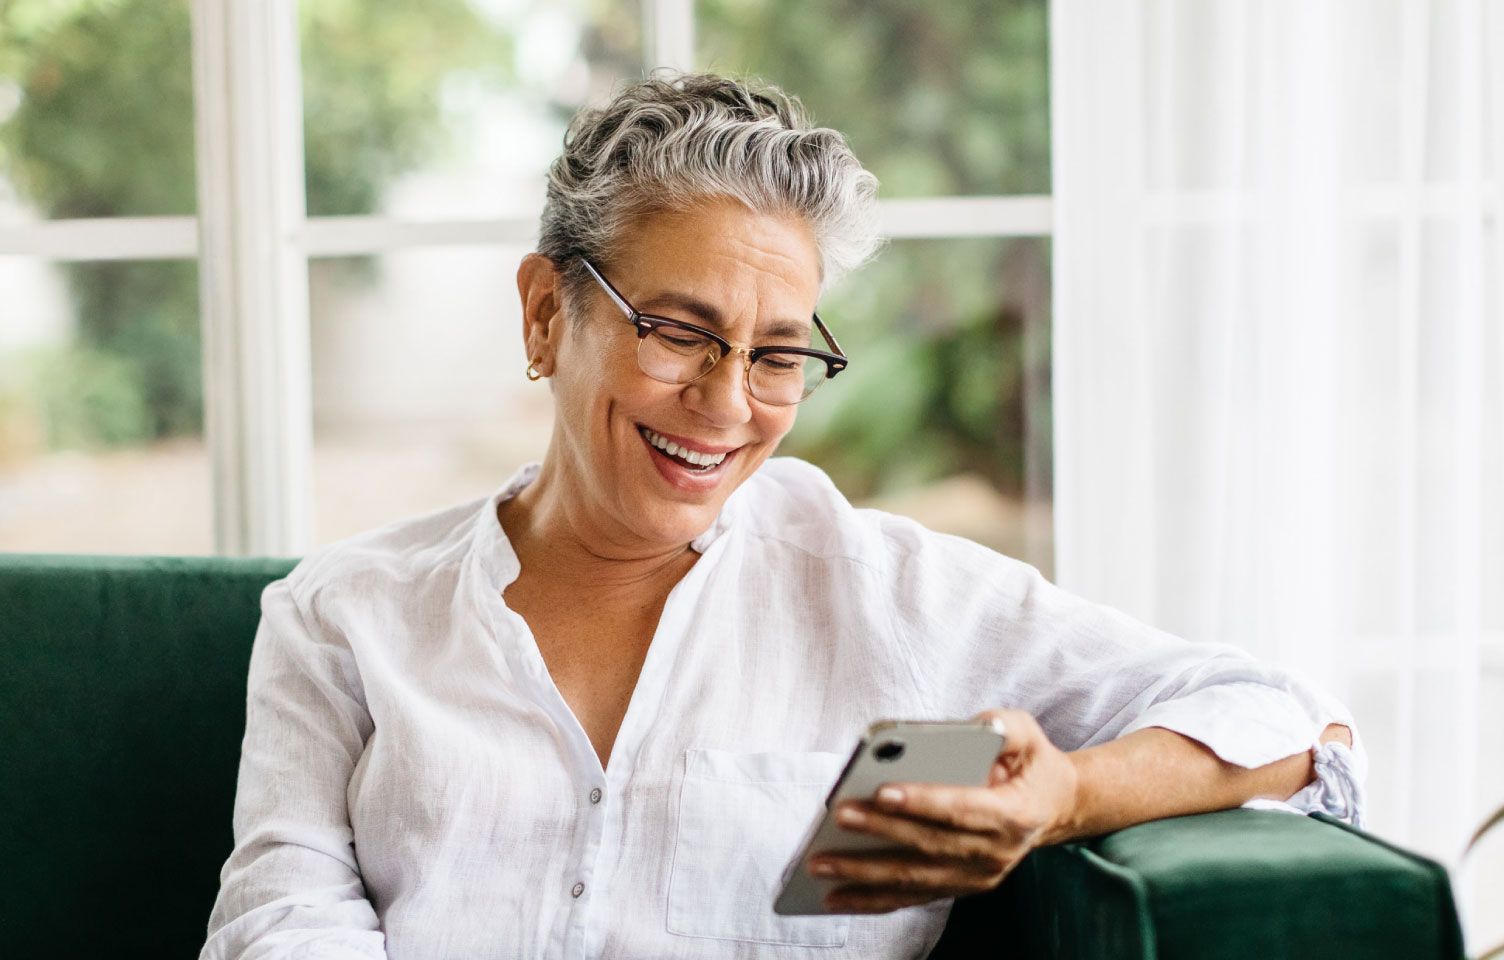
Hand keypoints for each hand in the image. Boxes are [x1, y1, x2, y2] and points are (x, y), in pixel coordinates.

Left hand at [807, 709, 1079, 913]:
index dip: (922, 801)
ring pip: (915, 879)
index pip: (962, 809)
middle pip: (929, 844)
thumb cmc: (1030, 764)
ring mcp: (976, 877)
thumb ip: (1007, 726)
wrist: (1053, 808)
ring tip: (820, 863)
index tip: (881, 792)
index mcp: (1013, 814)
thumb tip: (981, 725)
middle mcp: (995, 853)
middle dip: (880, 831)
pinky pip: (912, 897)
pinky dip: (872, 900)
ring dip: (864, 874)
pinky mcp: (958, 887)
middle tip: (838, 815)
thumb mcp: (1028, 733)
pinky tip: (836, 896)